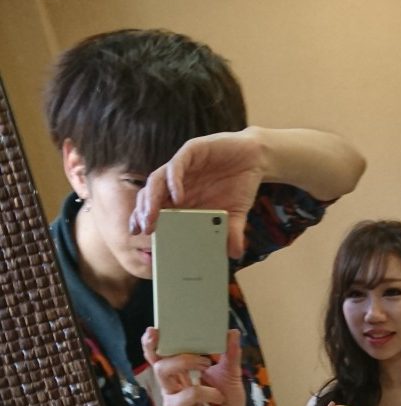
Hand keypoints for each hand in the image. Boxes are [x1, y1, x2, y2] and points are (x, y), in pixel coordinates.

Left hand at [130, 128, 265, 257]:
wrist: (255, 158)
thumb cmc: (240, 185)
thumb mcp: (236, 214)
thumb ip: (232, 232)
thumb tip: (236, 254)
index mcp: (183, 198)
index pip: (155, 209)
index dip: (143, 220)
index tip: (139, 235)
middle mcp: (178, 182)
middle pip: (150, 196)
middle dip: (144, 213)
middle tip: (146, 230)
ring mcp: (183, 167)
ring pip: (156, 181)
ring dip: (152, 199)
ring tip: (152, 216)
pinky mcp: (192, 151)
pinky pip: (176, 165)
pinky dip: (174, 181)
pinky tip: (178, 196)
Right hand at [142, 327, 245, 405]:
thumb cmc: (225, 403)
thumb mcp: (231, 375)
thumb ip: (230, 354)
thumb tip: (231, 332)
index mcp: (180, 370)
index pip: (160, 353)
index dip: (153, 341)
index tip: (155, 329)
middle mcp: (172, 382)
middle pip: (156, 359)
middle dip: (169, 347)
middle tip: (199, 351)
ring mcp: (172, 396)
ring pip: (164, 371)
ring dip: (186, 362)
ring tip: (207, 365)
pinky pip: (187, 394)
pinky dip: (206, 391)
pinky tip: (217, 396)